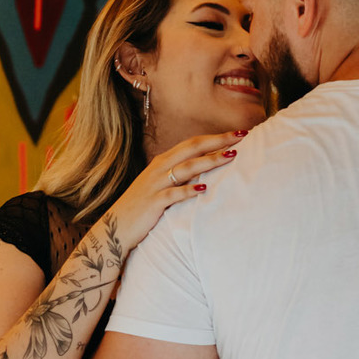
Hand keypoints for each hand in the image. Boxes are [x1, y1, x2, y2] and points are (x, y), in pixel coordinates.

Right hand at [108, 131, 246, 253]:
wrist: (117, 226)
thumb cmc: (143, 205)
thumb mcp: (160, 183)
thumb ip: (180, 174)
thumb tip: (206, 168)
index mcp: (163, 161)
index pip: (193, 143)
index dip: (215, 137)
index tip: (237, 133)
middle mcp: (160, 168)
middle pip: (192, 148)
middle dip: (218, 141)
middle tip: (241, 136)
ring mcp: (156, 184)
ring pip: (186, 167)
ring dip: (209, 160)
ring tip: (231, 156)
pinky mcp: (153, 202)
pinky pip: (173, 194)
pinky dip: (188, 189)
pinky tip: (204, 188)